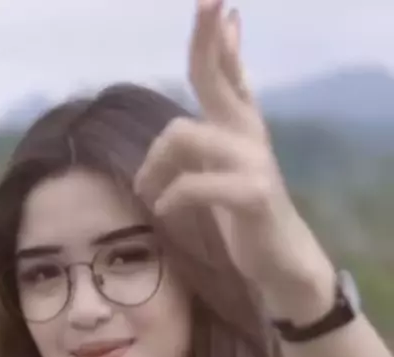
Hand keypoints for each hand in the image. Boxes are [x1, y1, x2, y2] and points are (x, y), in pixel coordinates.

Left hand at [135, 0, 335, 321]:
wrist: (278, 259)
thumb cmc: (243, 212)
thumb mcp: (225, 164)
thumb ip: (214, 131)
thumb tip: (206, 93)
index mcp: (240, 125)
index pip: (227, 72)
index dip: (217, 37)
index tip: (213, 0)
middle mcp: (249, 134)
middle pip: (215, 80)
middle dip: (204, 44)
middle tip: (204, 2)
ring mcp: (253, 163)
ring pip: (186, 137)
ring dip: (155, 167)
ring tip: (149, 192)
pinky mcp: (251, 195)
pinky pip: (195, 185)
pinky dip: (171, 197)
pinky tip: (164, 210)